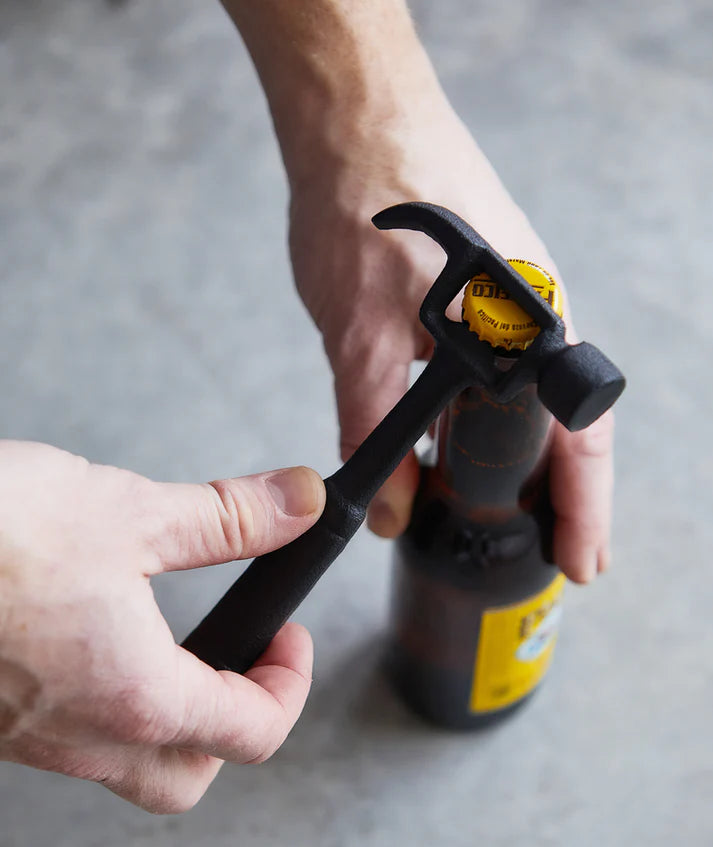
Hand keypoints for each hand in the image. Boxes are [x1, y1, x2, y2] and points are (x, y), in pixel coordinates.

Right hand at [0, 442, 324, 812]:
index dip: (291, 681)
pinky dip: (98, 703)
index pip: (253, 730)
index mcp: (135, 697)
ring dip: (162, 716)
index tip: (288, 636)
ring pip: (121, 764)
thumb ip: (226, 519)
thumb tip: (296, 505)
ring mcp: (25, 739)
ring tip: (166, 643)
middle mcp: (80, 738)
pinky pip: (63, 738)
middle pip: (187, 779)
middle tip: (239, 662)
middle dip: (230, 727)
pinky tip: (85, 639)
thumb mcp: (127, 512)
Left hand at [288, 101, 613, 583]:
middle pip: (565, 431)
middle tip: (549, 557)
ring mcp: (510, 306)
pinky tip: (462, 452)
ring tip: (509, 520)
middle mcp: (535, 318)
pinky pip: (499, 379)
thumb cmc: (366, 202)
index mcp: (531, 329)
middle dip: (557, 501)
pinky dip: (489, 427)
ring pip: (530, 407)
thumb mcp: (360, 335)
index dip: (583, 510)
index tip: (581, 564)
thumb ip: (374, 430)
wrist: (351, 119)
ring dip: (522, 467)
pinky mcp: (478, 297)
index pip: (580, 440)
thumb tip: (390, 510)